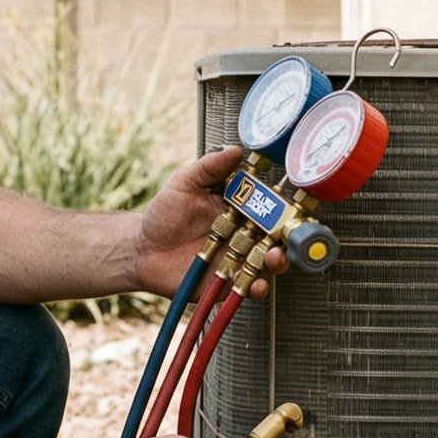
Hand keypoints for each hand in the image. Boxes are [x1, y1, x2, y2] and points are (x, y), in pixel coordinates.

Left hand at [133, 146, 285, 297]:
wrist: (142, 250)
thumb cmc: (164, 215)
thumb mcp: (184, 184)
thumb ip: (209, 168)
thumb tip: (235, 150)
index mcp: (240, 208)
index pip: (271, 206)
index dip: (287, 206)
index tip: (295, 203)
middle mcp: (245, 234)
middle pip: (278, 236)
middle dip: (290, 236)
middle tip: (287, 234)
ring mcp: (239, 258)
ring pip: (270, 262)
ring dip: (278, 261)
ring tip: (275, 257)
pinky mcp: (230, 282)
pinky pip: (250, 287)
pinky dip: (257, 288)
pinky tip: (257, 284)